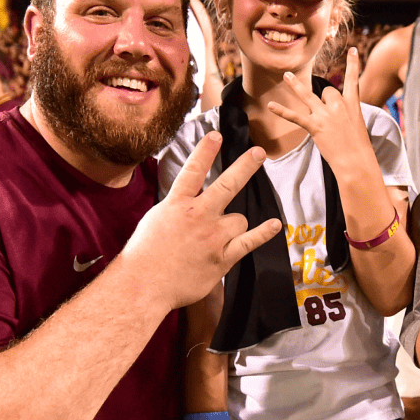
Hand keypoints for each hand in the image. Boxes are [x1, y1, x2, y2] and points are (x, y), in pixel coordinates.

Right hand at [122, 133, 283, 310]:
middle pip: (227, 185)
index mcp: (176, 204)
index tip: (216, 135)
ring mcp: (213, 237)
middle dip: (245, 166)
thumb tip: (189, 197)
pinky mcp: (222, 258)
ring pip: (239, 220)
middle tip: (259, 153)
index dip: (205, 151)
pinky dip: (263, 233)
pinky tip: (275, 225)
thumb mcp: (155, 219)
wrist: (144, 285)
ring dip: (233, 225)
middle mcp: (198, 216)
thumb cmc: (145, 254)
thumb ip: (176, 206)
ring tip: (217, 238)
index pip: (193, 171)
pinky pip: (249, 241)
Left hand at [267, 50, 376, 172]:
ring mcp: (326, 116)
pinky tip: (271, 106)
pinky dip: (282, 111)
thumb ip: (346, 113)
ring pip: (308, 96)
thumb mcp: (357, 124)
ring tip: (285, 76)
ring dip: (295, 85)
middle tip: (332, 120)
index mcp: (353, 105)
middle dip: (325, 102)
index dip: (353, 64)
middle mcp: (339, 106)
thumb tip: (332, 109)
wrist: (356, 161)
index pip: (353, 80)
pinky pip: (295, 116)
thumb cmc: (357, 146)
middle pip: (328, 92)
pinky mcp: (316, 127)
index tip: (352, 49)